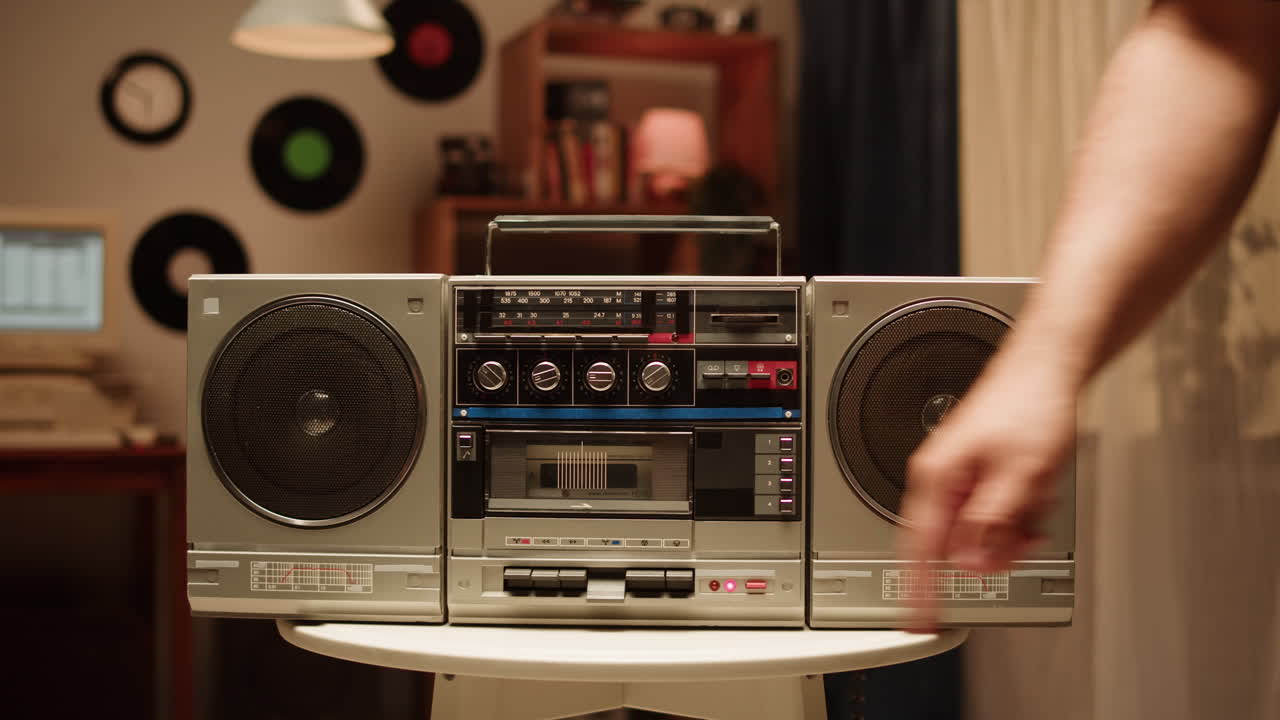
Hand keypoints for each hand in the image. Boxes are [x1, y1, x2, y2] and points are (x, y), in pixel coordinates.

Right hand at [898, 351, 1076, 631]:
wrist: (1046, 366)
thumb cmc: (1029, 405)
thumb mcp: (1019, 476)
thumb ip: (990, 524)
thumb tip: (967, 561)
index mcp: (936, 479)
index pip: (918, 548)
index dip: (919, 590)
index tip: (919, 622)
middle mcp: (938, 479)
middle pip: (952, 544)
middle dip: (991, 549)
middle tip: (1023, 539)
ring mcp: (956, 475)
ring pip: (976, 529)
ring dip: (1009, 529)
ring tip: (1036, 503)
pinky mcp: (976, 472)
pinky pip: (990, 512)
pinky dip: (1015, 513)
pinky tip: (1034, 494)